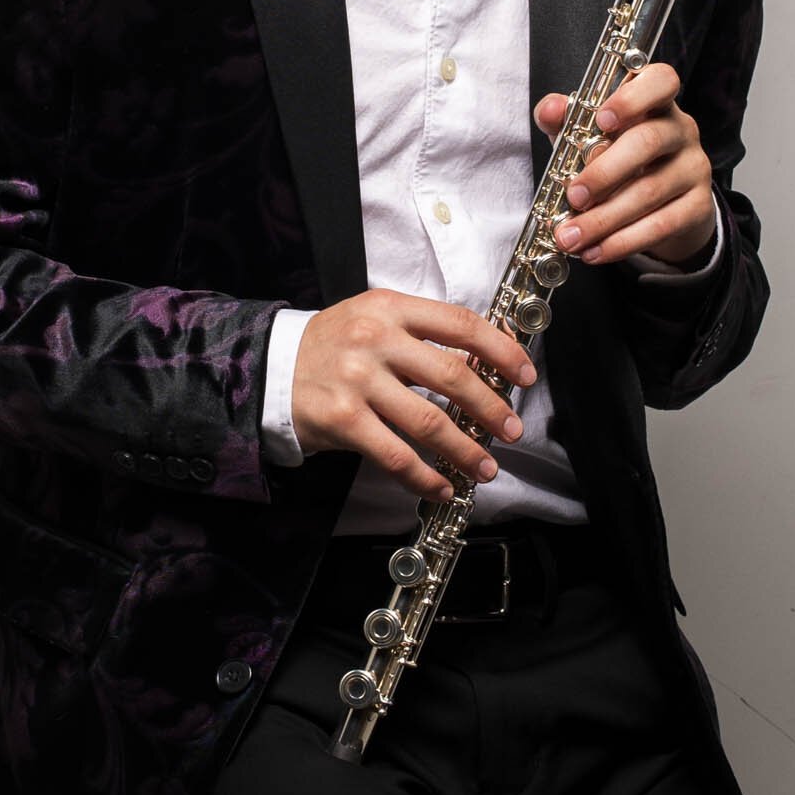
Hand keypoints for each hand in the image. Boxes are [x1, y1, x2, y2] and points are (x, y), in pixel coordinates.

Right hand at [291, 290, 536, 502]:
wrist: (270, 368)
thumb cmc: (333, 345)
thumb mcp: (375, 320)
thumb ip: (422, 335)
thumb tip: (481, 365)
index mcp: (391, 308)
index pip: (461, 324)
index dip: (501, 350)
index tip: (525, 375)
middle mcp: (376, 340)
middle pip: (453, 376)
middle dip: (491, 409)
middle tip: (511, 430)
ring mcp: (358, 381)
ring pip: (428, 422)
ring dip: (465, 450)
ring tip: (485, 467)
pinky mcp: (343, 420)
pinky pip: (395, 455)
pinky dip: (424, 476)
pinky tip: (441, 487)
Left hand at [534, 62, 714, 266]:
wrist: (664, 204)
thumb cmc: (621, 158)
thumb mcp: (591, 135)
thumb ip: (568, 120)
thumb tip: (550, 109)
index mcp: (656, 102)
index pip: (661, 80)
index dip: (633, 97)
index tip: (603, 118)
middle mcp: (681, 130)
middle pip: (648, 142)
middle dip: (605, 172)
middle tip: (573, 195)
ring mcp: (694, 167)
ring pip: (650, 191)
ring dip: (604, 218)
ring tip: (570, 236)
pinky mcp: (699, 206)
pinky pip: (662, 225)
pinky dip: (623, 242)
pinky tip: (595, 251)